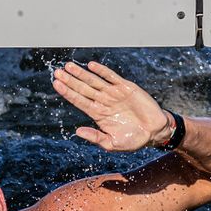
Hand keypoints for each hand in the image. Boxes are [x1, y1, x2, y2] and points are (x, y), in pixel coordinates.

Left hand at [53, 61, 171, 151]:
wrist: (154, 132)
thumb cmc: (133, 140)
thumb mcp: (112, 144)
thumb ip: (95, 137)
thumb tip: (77, 131)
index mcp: (98, 114)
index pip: (79, 101)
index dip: (67, 93)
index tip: (56, 84)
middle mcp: (103, 102)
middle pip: (83, 89)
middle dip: (70, 80)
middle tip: (57, 72)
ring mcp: (114, 94)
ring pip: (94, 81)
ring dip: (81, 74)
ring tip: (69, 66)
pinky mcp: (126, 88)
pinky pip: (112, 77)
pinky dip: (102, 71)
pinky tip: (91, 66)